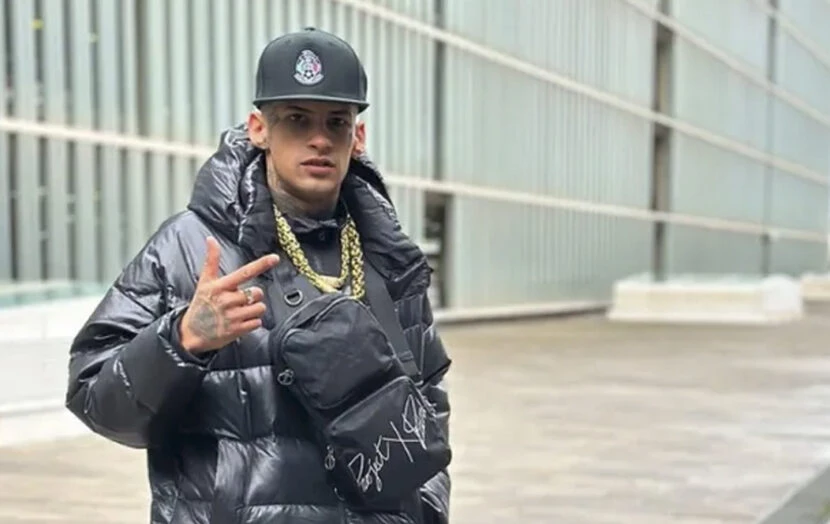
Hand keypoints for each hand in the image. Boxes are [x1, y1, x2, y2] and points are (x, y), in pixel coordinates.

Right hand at [179, 236, 279, 353]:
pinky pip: (257, 322)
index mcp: (220, 286)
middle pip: (257, 292)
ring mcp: (232, 316)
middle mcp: (226, 300)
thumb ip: (211, 260)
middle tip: (240, 299)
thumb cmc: (200, 305)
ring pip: (260, 307)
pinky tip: (240, 321)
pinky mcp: (236, 330)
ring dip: (254, 309)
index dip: (261, 264)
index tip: (274, 258)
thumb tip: (211, 239)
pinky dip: (252, 322)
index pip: (244, 272)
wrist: (190, 333)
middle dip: (253, 295)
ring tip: (241, 311)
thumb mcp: (204, 282)